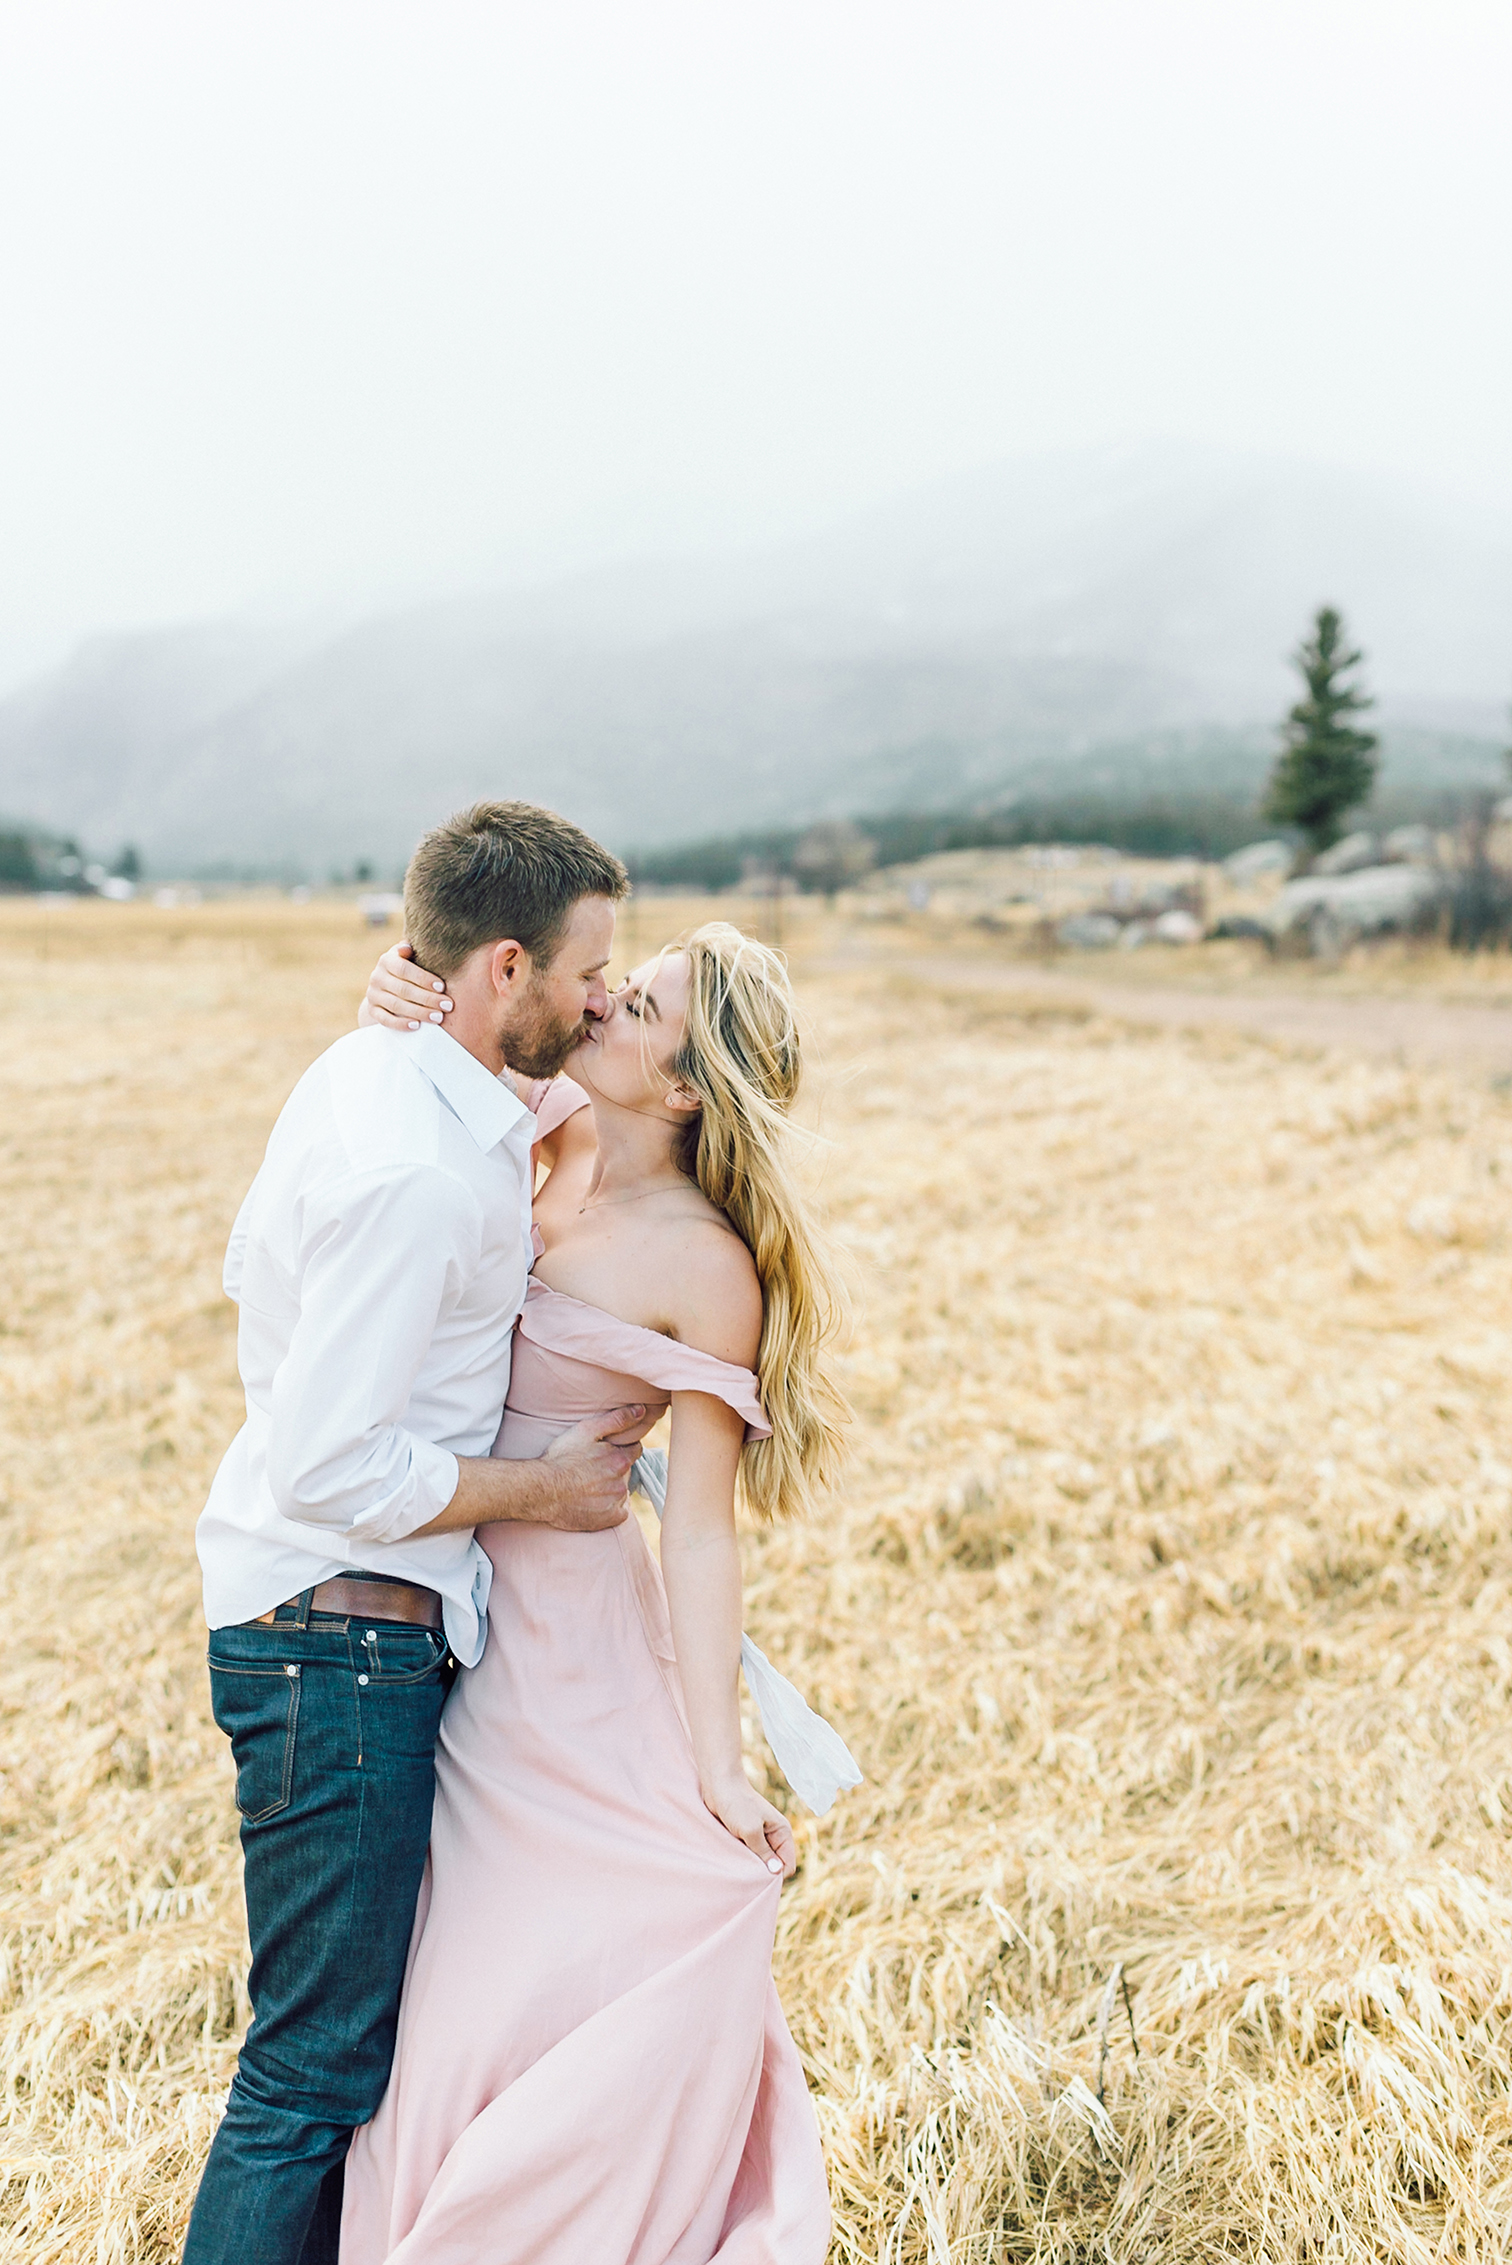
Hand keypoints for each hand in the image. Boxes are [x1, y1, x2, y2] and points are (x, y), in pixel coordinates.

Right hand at [360, 940, 453, 1031]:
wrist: (386, 987)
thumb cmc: (410, 969)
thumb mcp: (410, 957)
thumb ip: (413, 951)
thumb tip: (407, 947)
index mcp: (387, 960)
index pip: (404, 968)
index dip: (423, 978)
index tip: (442, 987)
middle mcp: (377, 976)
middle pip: (403, 989)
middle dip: (427, 998)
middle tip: (447, 1005)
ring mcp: (373, 994)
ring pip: (396, 1005)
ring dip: (419, 1012)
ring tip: (438, 1017)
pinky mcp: (372, 1010)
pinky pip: (385, 1019)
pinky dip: (401, 1024)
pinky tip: (417, 1026)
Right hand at [536, 1406, 650, 1530]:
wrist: (542, 1489)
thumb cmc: (561, 1458)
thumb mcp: (586, 1431)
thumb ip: (617, 1420)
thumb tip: (641, 1410)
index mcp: (620, 1460)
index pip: (634, 1451)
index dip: (621, 1449)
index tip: (606, 1453)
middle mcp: (622, 1482)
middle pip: (626, 1472)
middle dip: (614, 1469)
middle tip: (593, 1470)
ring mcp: (616, 1502)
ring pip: (621, 1492)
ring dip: (611, 1488)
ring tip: (588, 1486)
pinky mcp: (609, 1519)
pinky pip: (619, 1513)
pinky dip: (610, 1509)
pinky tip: (592, 1502)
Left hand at [699, 1769, 797, 1878]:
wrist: (719, 1785)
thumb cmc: (737, 1804)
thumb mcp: (751, 1830)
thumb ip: (763, 1852)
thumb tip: (776, 1872)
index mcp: (782, 1832)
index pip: (788, 1864)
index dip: (776, 1875)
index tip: (758, 1877)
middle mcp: (774, 1836)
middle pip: (775, 1865)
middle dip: (763, 1873)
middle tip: (746, 1874)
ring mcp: (759, 1837)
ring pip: (760, 1862)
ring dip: (750, 1866)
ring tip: (737, 1866)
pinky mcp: (745, 1836)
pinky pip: (748, 1855)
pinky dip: (742, 1860)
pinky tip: (733, 1861)